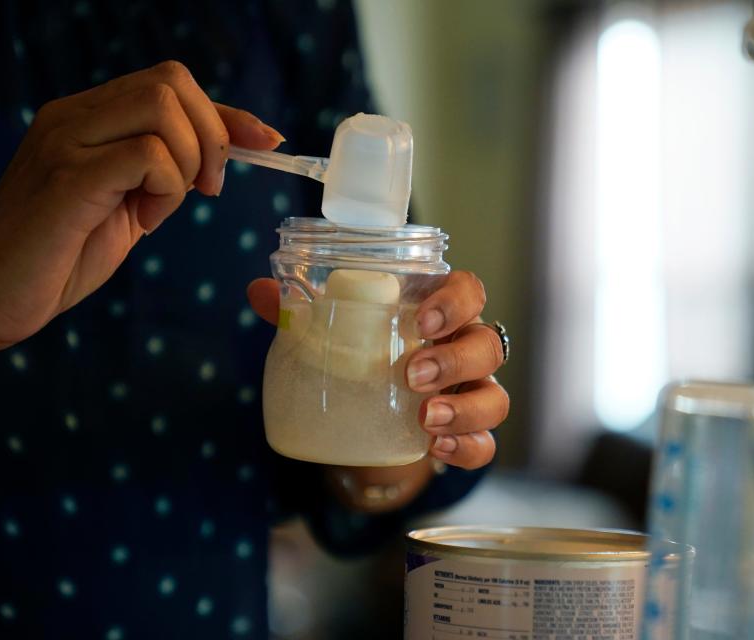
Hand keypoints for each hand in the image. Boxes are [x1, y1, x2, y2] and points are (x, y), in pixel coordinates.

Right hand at [0, 61, 281, 373]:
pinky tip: (144, 220)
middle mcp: (73, 117)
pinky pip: (147, 155)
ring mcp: (66, 141)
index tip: (266, 142)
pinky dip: (166, 188)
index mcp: (86, 119)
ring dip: (187, 164)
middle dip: (212, 137)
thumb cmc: (57, 258)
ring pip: (162, 109)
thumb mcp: (126, 208)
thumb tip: (221, 155)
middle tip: (206, 190)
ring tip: (160, 210)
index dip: (226, 112)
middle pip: (171, 82)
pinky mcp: (66, 177)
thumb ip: (163, 175)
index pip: (169, 85)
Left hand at [248, 270, 508, 469]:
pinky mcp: (466, 436)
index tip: (424, 318)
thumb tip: (258, 292)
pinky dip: (468, 448)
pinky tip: (439, 449)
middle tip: (412, 374)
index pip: (470, 291)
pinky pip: (484, 446)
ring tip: (426, 418)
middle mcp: (466, 349)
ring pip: (495, 398)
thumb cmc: (363, 354)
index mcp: (441, 313)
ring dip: (466, 408)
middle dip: (455, 360)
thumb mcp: (335, 331)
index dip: (457, 301)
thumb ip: (302, 310)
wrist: (370, 410)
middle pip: (488, 346)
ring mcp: (471, 394)